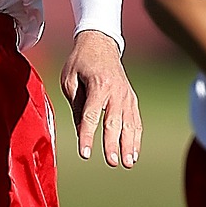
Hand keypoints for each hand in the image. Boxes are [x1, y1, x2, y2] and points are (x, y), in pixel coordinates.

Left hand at [59, 30, 140, 166]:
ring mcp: (127, 95)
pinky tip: (133, 153)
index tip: (84, 154)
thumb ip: (76, 106)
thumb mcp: (70, 80)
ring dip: (128, 145)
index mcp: (98, 85)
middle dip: (112, 144)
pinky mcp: (131, 98)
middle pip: (114, 122)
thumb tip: (81, 131)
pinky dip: (136, 138)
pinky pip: (135, 120)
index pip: (91, 116)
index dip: (87, 136)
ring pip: (129, 124)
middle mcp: (116, 91)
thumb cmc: (80, 62)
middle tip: (111, 162)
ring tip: (127, 163)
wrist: (100, 43)